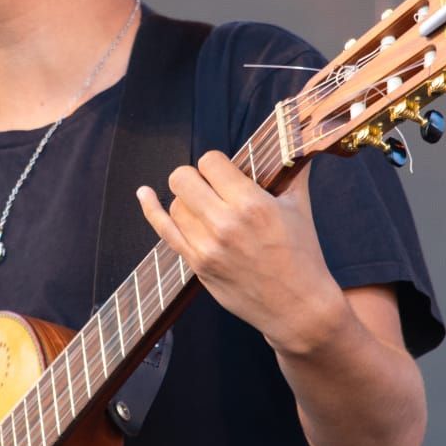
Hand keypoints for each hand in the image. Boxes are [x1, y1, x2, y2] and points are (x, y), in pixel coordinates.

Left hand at [137, 151, 343, 355]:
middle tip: (213, 188)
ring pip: (174, 203)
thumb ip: (291, 169)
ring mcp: (206, 247)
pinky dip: (151, 209)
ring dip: (188, 200)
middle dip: (196, 177)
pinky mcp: (197, 265)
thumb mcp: (299, 206)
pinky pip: (164, 230)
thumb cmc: (302, 254)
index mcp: (252, 204)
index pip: (210, 161)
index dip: (217, 164)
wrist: (297, 307)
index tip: (228, 174)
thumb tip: (294, 137)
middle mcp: (225, 224)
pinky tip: (143, 194)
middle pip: (182, 178)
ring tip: (209, 209)